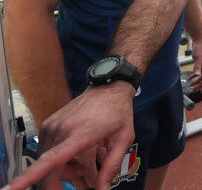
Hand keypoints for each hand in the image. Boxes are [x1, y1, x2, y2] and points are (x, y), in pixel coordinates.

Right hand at [3, 83, 134, 189]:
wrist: (108, 87)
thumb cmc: (118, 113)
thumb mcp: (124, 140)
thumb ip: (111, 167)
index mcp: (80, 135)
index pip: (51, 159)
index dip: (29, 177)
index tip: (10, 189)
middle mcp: (61, 130)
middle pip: (49, 169)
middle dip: (63, 181)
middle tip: (86, 174)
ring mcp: (51, 126)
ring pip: (47, 163)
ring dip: (64, 170)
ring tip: (86, 162)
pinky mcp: (47, 125)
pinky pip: (46, 152)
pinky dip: (59, 159)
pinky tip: (76, 153)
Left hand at [189, 37, 201, 92]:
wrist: (200, 39)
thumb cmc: (201, 47)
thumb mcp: (198, 58)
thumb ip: (197, 67)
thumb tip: (197, 75)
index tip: (201, 91)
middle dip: (200, 84)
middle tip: (194, 90)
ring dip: (197, 80)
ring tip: (191, 85)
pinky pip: (199, 71)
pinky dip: (195, 75)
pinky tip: (191, 77)